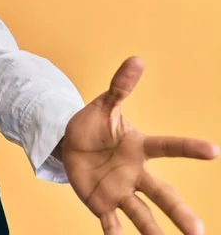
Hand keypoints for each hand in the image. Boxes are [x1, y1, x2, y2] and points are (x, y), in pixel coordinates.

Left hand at [62, 56, 218, 234]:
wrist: (70, 145)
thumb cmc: (93, 126)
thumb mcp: (104, 105)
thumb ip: (120, 87)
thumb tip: (137, 59)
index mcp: (138, 147)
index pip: (166, 146)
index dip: (187, 149)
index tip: (213, 151)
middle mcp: (135, 173)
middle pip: (161, 192)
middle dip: (179, 211)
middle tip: (198, 231)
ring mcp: (119, 191)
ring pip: (141, 214)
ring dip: (153, 231)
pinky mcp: (101, 203)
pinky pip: (110, 222)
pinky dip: (114, 234)